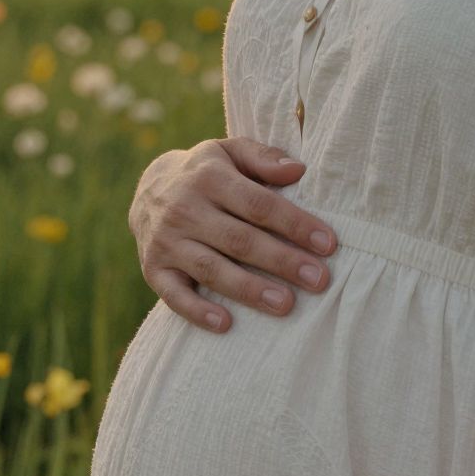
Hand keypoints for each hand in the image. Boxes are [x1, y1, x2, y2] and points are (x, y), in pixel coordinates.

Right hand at [128, 138, 338, 333]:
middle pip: (239, 240)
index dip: (294, 224)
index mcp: (209, 178)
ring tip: (286, 305)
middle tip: (319, 280)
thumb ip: (263, 158)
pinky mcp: (153, 270)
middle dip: (282, 261)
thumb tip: (298, 170)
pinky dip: (197, 311)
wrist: (145, 189)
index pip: (258, 204)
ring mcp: (167, 242)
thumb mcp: (230, 152)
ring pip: (211, 269)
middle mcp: (185, 210)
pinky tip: (225, 324)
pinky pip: (174, 295)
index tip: (328, 244)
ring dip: (249, 289)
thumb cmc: (205, 173)